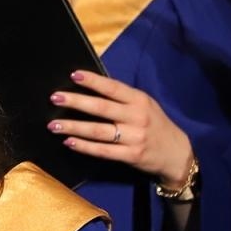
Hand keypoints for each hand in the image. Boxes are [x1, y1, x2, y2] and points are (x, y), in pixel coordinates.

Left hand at [49, 69, 194, 186]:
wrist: (177, 154)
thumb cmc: (155, 125)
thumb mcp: (145, 105)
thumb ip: (123, 98)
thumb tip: (93, 87)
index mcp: (139, 100)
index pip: (113, 88)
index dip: (93, 81)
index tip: (73, 75)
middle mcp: (136, 117)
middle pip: (102, 108)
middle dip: (76, 102)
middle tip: (55, 98)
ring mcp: (134, 137)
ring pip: (99, 131)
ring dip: (74, 127)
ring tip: (53, 125)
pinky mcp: (131, 156)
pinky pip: (103, 151)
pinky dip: (84, 147)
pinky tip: (69, 142)